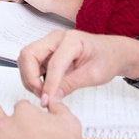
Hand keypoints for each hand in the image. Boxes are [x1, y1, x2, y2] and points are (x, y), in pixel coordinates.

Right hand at [18, 31, 138, 106]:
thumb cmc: (107, 58)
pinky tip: (44, 87)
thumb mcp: (93, 75)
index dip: (48, 85)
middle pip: (29, 54)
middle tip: (42, 95)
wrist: (112, 52)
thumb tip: (51, 97)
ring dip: (29, 78)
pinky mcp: (47, 52)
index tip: (47, 100)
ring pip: (26, 58)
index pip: (53, 64)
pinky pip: (31, 63)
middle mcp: (56, 38)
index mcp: (72, 40)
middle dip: (30, 77)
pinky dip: (32, 77)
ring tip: (44, 93)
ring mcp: (50, 44)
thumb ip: (71, 85)